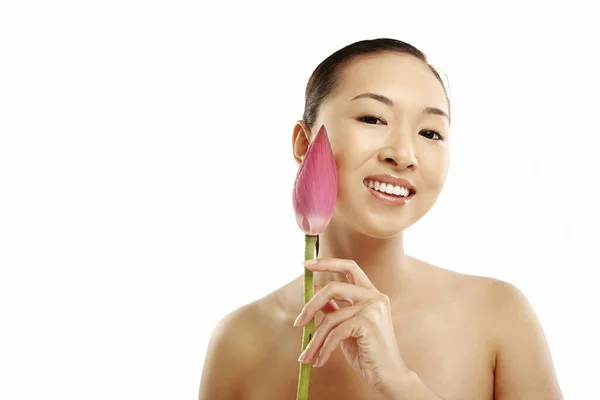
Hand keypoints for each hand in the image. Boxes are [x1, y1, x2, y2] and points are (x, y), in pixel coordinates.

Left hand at [295, 258, 412, 393]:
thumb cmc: (367, 351)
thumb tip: (314, 290)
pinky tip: (320, 361)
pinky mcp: (368, 322)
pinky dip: (324, 349)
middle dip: (310, 305)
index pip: (349, 267)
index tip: (307, 263)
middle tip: (297, 323)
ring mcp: (373, 308)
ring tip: (307, 356)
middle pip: (333, 288)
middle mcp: (374, 296)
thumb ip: (334, 307)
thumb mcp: (346, 326)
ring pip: (331, 317)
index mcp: (371, 293)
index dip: (327, 262)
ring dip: (315, 339)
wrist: (388, 376)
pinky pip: (336, 333)